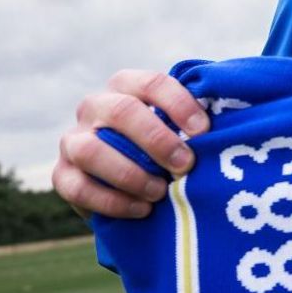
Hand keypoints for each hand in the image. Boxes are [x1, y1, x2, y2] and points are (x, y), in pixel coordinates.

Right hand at [52, 70, 209, 218]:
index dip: (179, 105)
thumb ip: (193, 120)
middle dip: (158, 140)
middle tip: (186, 165)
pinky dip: (113, 201)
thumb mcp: (176, 126)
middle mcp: (95, 106)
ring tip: (161, 192)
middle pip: (122, 112)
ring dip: (131, 174)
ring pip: (92, 150)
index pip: (152, 83)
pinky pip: (78, 188)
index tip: (204, 131)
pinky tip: (143, 209)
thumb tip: (230, 123)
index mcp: (126, 86)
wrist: (123, 178)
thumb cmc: (163, 145)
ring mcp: (73, 140)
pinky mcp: (61, 175)